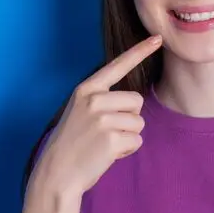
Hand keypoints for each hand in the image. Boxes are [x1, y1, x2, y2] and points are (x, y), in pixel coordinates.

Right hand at [29, 35, 162, 198]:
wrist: (56, 174)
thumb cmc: (72, 144)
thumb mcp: (81, 112)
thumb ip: (102, 101)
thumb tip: (134, 102)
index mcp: (86, 89)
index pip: (117, 66)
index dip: (139, 51)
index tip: (157, 38)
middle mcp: (94, 100)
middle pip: (137, 101)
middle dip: (129, 118)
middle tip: (107, 132)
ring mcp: (102, 119)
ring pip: (139, 122)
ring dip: (128, 136)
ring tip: (104, 144)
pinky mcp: (111, 139)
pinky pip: (136, 141)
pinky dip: (127, 150)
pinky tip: (107, 154)